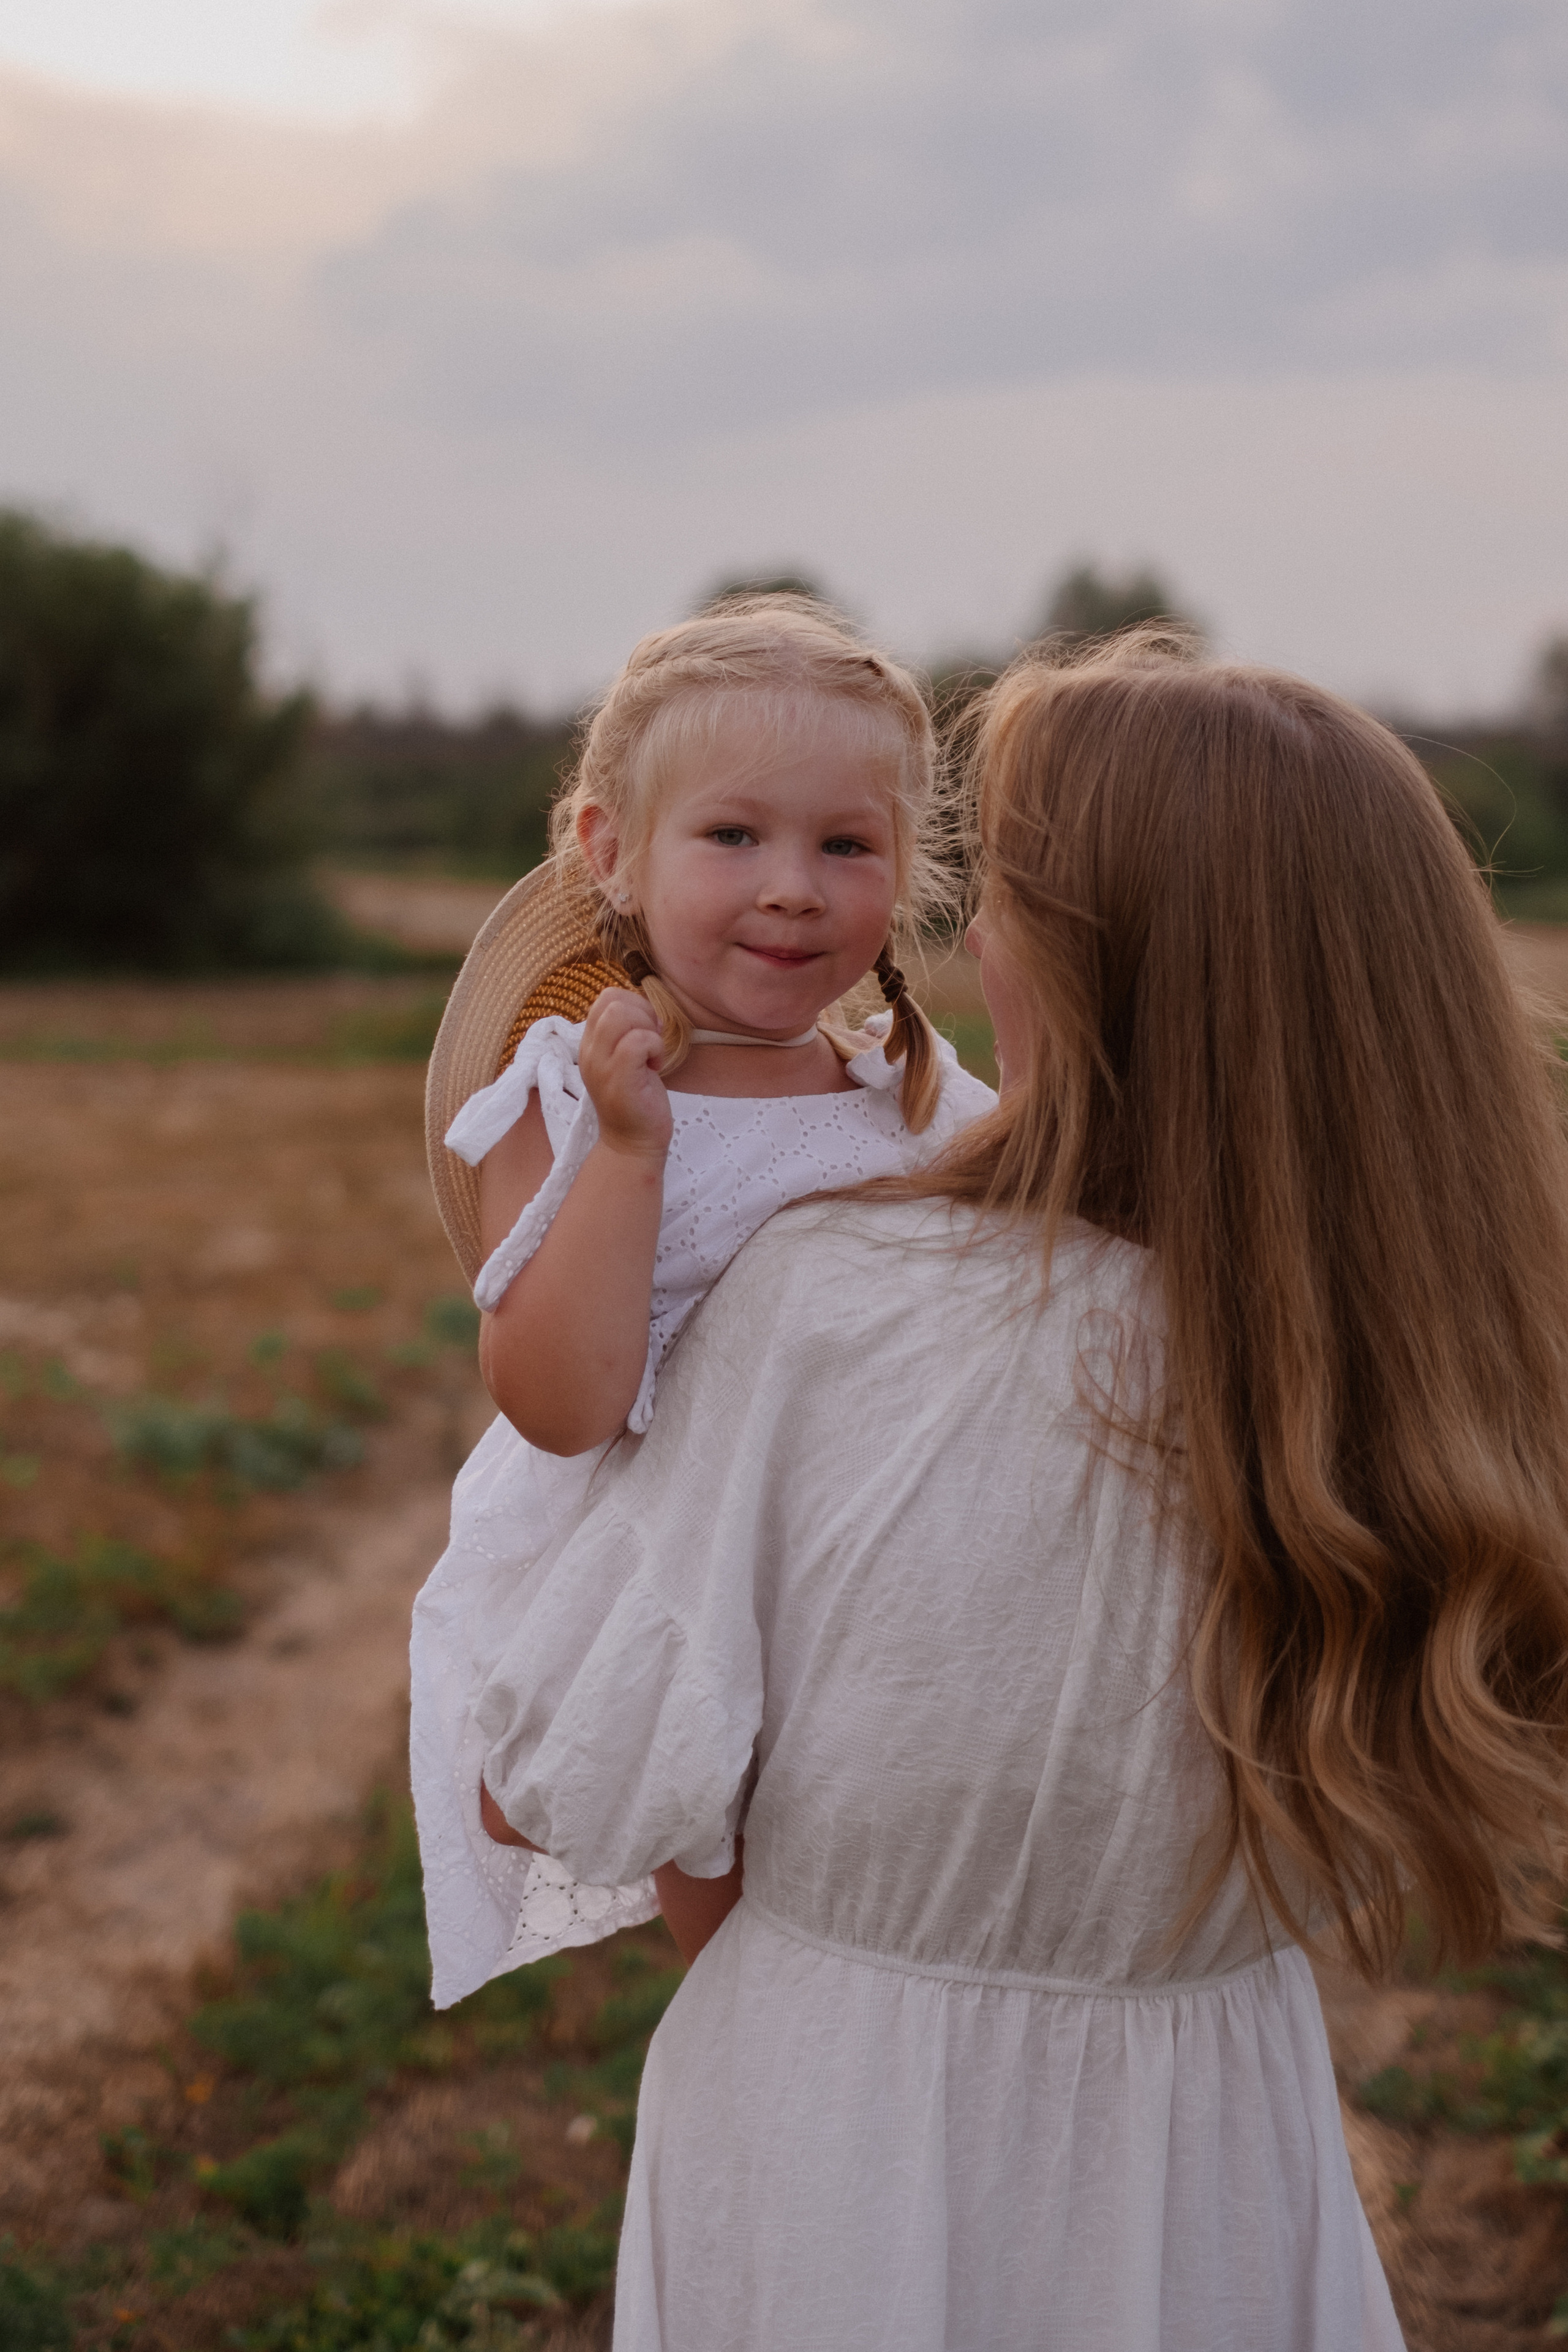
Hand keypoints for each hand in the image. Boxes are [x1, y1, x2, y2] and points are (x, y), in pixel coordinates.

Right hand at [579, 988, 672, 1159]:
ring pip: (621, 1015)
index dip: (634, 1005)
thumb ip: (625, 1032)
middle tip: (652, 1043)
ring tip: (652, 1055)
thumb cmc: (637, 1100)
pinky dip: (655, 1047)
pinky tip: (656, 1068)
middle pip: (613, 1001)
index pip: (606, 997)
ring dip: (648, 1030)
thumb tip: (643, 1007)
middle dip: (643, 1014)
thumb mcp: (625, 1059)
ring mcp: (601, 1065)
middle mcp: (589, 1051)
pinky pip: (637, 1041)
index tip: (647, 1031)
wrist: (633, 1144)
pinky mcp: (619, 1078)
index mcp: (590, 1043)